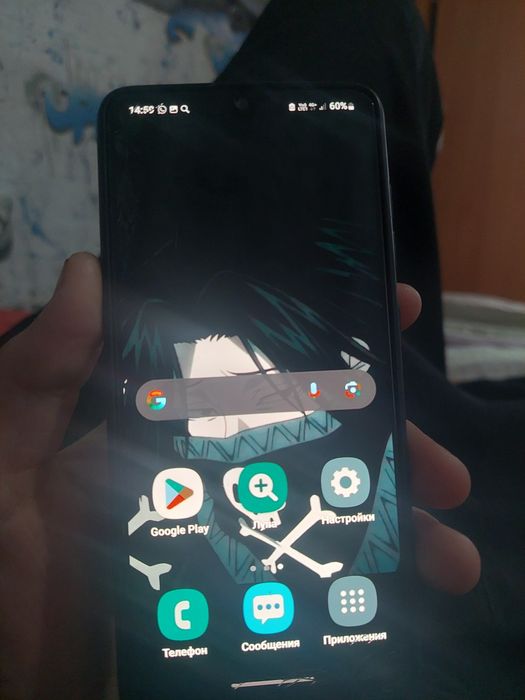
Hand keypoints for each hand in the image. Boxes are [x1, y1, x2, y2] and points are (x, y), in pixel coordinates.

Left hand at [0, 255, 479, 698]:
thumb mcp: (4, 446)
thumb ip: (39, 373)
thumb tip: (89, 271)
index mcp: (157, 413)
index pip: (247, 357)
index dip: (317, 333)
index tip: (388, 313)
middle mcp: (197, 458)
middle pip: (306, 437)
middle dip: (381, 445)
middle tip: (443, 472)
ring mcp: (213, 524)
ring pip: (312, 505)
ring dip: (383, 523)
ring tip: (447, 551)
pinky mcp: (219, 586)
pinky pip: (293, 569)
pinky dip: (345, 575)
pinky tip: (395, 591)